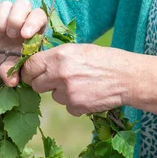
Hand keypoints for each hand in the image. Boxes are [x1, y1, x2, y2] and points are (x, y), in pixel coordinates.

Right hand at [0, 0, 46, 83]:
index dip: (33, 22)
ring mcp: (1, 15)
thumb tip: (11, 81)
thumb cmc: (3, 65)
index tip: (25, 35)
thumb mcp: (9, 70)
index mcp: (30, 30)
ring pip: (5, 4)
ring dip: (1, 19)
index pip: (39, 15)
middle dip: (16, 19)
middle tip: (9, 35)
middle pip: (23, 3)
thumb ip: (12, 73)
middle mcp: (18, 19)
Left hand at [19, 44, 136, 116]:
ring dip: (62, 93)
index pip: (30, 66)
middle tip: (56, 81)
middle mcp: (60, 74)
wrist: (128, 77)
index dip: (28, 71)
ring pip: (54, 96)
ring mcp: (68, 92)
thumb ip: (57, 58)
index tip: (31, 74)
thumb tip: (38, 65)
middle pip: (36, 84)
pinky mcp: (76, 107)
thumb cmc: (105, 60)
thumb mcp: (79, 50)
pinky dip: (75, 104)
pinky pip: (68, 107)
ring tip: (82, 85)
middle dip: (42, 84)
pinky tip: (89, 94)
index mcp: (60, 56)